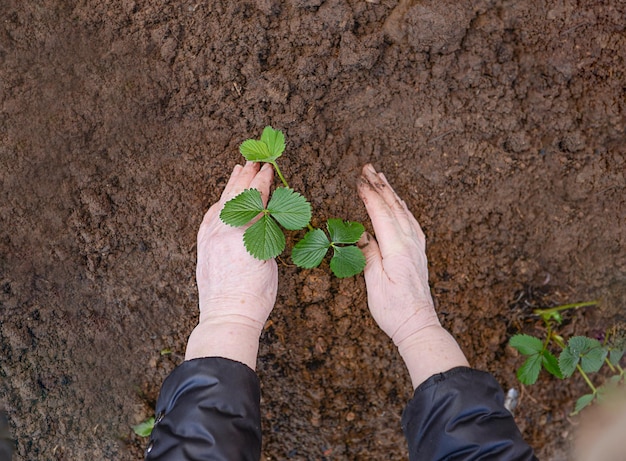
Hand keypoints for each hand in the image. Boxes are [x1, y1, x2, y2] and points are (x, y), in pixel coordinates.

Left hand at [186, 161, 276, 367]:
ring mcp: (209, 238)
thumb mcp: (269, 261)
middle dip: (246, 177)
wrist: (227, 318)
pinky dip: (218, 204)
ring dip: (231, 186)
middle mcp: (222, 231)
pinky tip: (222, 199)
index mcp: (243, 233)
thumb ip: (264, 235)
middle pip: (236, 196)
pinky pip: (210, 218)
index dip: (263, 182)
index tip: (269, 168)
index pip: (255, 199)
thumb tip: (262, 220)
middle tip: (254, 160)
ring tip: (238, 170)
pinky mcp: (203, 247)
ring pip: (221, 204)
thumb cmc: (255, 296)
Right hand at [357, 164, 438, 344]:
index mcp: (398, 249)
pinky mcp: (418, 252)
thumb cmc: (393, 310)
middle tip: (368, 167)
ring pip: (404, 211)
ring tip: (381, 177)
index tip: (358, 179)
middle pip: (394, 207)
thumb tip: (361, 232)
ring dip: (392, 192)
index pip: (381, 214)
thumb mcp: (374, 283)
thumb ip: (368, 254)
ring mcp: (417, 247)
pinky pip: (411, 221)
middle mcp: (411, 243)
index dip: (369, 195)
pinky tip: (398, 203)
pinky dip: (402, 206)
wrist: (418, 325)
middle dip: (380, 185)